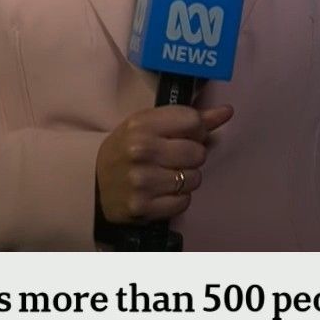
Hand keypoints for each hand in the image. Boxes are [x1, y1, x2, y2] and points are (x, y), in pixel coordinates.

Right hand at [95, 104, 233, 224]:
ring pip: (194, 179)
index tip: (184, 135)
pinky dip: (178, 198)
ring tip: (166, 175)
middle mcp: (142, 151)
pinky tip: (162, 192)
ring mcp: (142, 182)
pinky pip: (184, 202)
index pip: (193, 121)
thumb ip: (189, 118)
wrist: (92, 184)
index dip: (196, 129)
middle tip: (173, 158)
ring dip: (186, 179)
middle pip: (198, 152)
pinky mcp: (144, 207)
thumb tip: (227, 112)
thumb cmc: (125, 150)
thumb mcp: (148, 125)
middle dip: (191, 156)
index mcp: (141, 125)